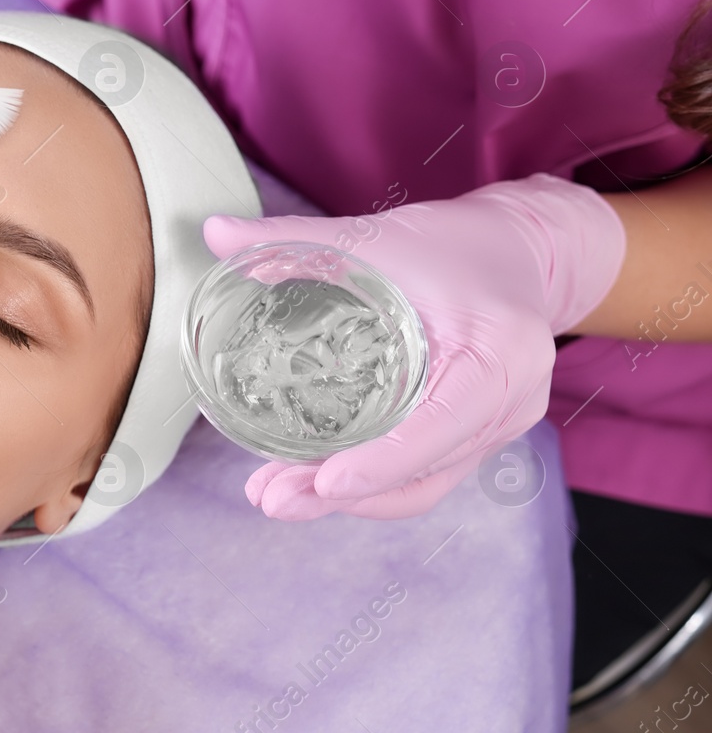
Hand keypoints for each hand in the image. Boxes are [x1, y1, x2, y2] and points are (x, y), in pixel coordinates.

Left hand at [201, 173, 626, 519]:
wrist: (521, 251)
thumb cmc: (451, 242)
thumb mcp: (375, 237)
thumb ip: (293, 240)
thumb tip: (211, 232)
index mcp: (498, 351)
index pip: (439, 425)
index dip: (382, 462)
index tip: (325, 483)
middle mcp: (510, 399)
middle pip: (423, 469)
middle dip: (345, 493)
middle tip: (270, 497)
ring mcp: (501, 424)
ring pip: (423, 484)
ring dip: (352, 500)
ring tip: (277, 495)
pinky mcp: (481, 434)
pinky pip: (428, 474)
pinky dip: (374, 484)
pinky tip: (315, 482)